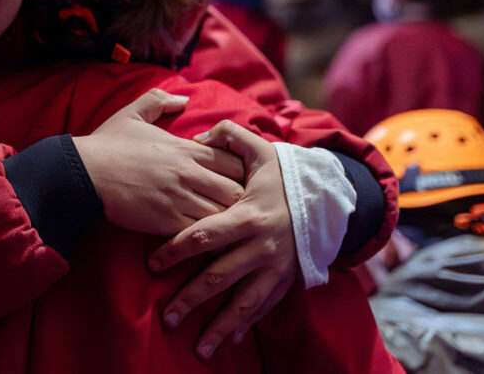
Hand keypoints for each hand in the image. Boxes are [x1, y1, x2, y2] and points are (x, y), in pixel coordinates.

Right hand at [73, 89, 245, 237]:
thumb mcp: (131, 113)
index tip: (231, 180)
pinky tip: (200, 238)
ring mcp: (178, 198)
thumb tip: (182, 99)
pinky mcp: (165, 221)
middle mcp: (187, 173)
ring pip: (221, 215)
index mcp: (185, 149)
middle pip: (236, 191)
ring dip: (223, 221)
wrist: (83, 173)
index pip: (234, 161)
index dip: (239, 172)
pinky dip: (203, 237)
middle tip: (232, 208)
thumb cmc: (107, 144)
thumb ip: (159, 101)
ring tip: (221, 226)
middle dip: (238, 201)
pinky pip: (198, 233)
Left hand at [147, 119, 296, 360]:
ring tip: (198, 349)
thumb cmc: (285, 175)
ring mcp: (276, 267)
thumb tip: (196, 136)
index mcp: (249, 216)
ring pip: (244, 303)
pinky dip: (248, 325)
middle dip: (191, 299)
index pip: (206, 236)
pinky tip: (231, 340)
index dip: (176, 250)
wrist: (332, 198)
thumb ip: (228, 136)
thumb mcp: (260, 150)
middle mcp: (262, 247)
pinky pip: (265, 307)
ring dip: (220, 327)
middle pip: (219, 278)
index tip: (152, 264)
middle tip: (167, 317)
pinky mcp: (287, 279)